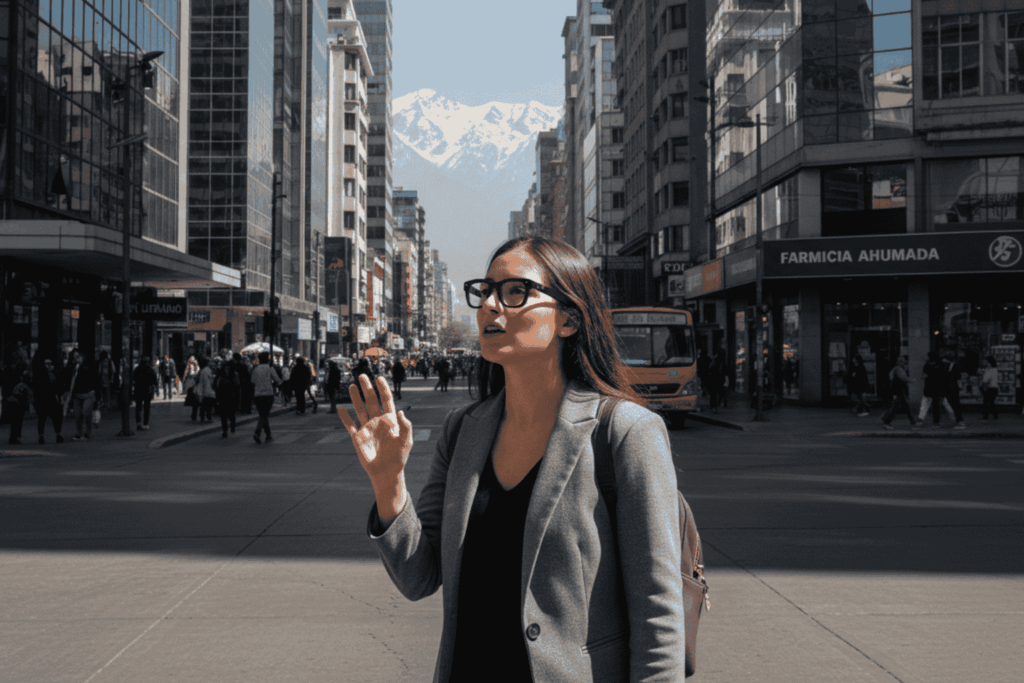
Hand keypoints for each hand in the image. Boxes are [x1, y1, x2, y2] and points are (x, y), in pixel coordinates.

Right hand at [338, 375, 413, 515]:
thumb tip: (400, 411)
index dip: (382, 389)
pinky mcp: (357, 438)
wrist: (387, 473)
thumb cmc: (399, 458)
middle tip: (362, 375)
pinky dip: (344, 417)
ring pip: (359, 409)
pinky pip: (349, 425)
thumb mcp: (406, 441)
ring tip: (351, 385)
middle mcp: (377, 421)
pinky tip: (341, 408)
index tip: (378, 378)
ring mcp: (367, 428)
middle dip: (367, 388)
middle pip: (371, 401)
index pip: (386, 400)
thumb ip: (405, 426)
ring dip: (355, 398)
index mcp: (390, 420)